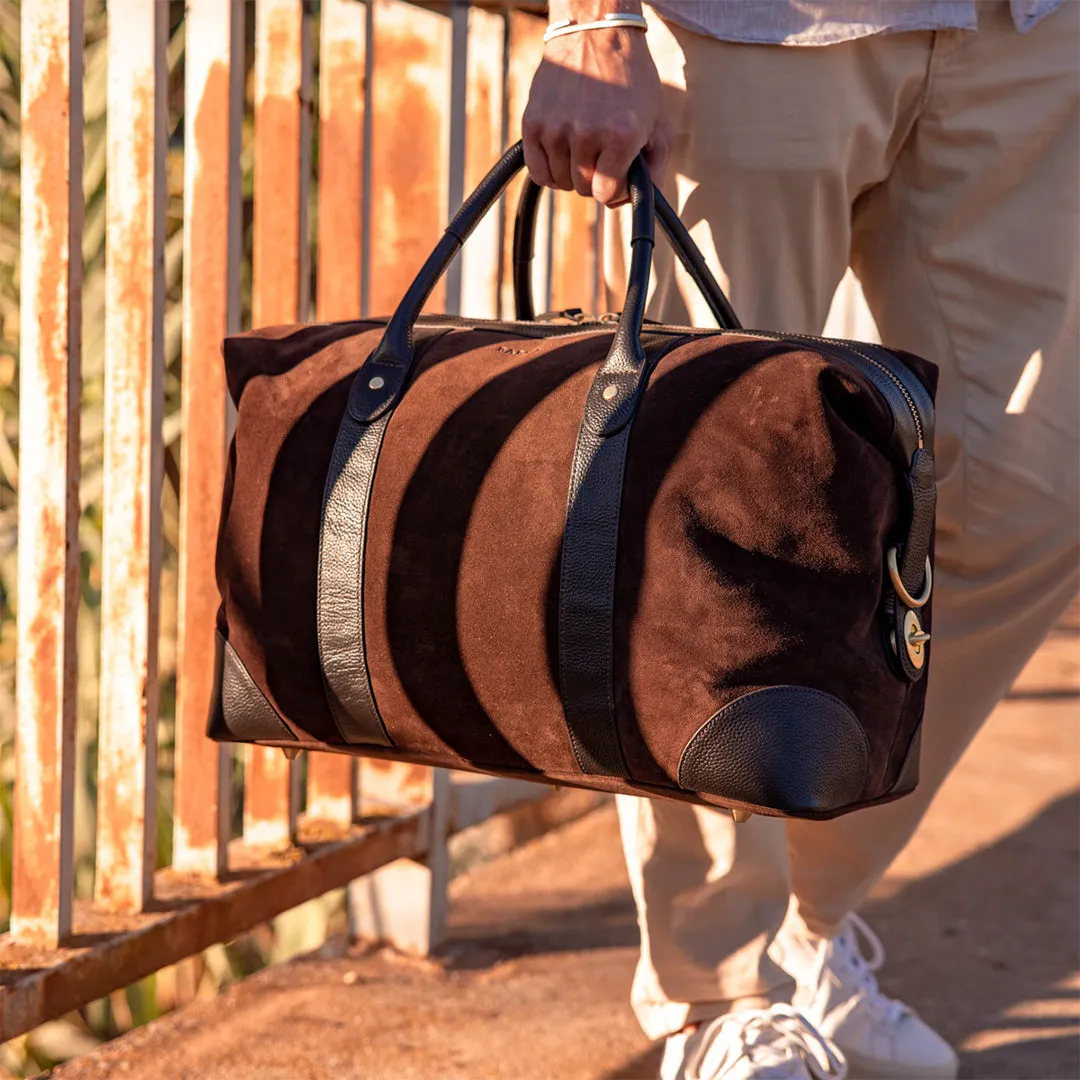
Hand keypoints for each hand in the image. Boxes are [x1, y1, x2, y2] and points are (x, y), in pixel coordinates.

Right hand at [522, 5, 672, 206]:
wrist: (596, 34)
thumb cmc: (632, 80)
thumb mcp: (658, 124)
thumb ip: (655, 171)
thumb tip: (638, 204)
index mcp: (621, 135)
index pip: (606, 195)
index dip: (613, 189)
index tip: (616, 174)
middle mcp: (587, 133)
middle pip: (583, 189)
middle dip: (594, 179)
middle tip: (601, 154)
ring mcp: (557, 128)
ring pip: (561, 182)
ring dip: (572, 173)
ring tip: (583, 148)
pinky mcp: (533, 123)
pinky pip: (538, 172)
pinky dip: (549, 170)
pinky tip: (562, 153)